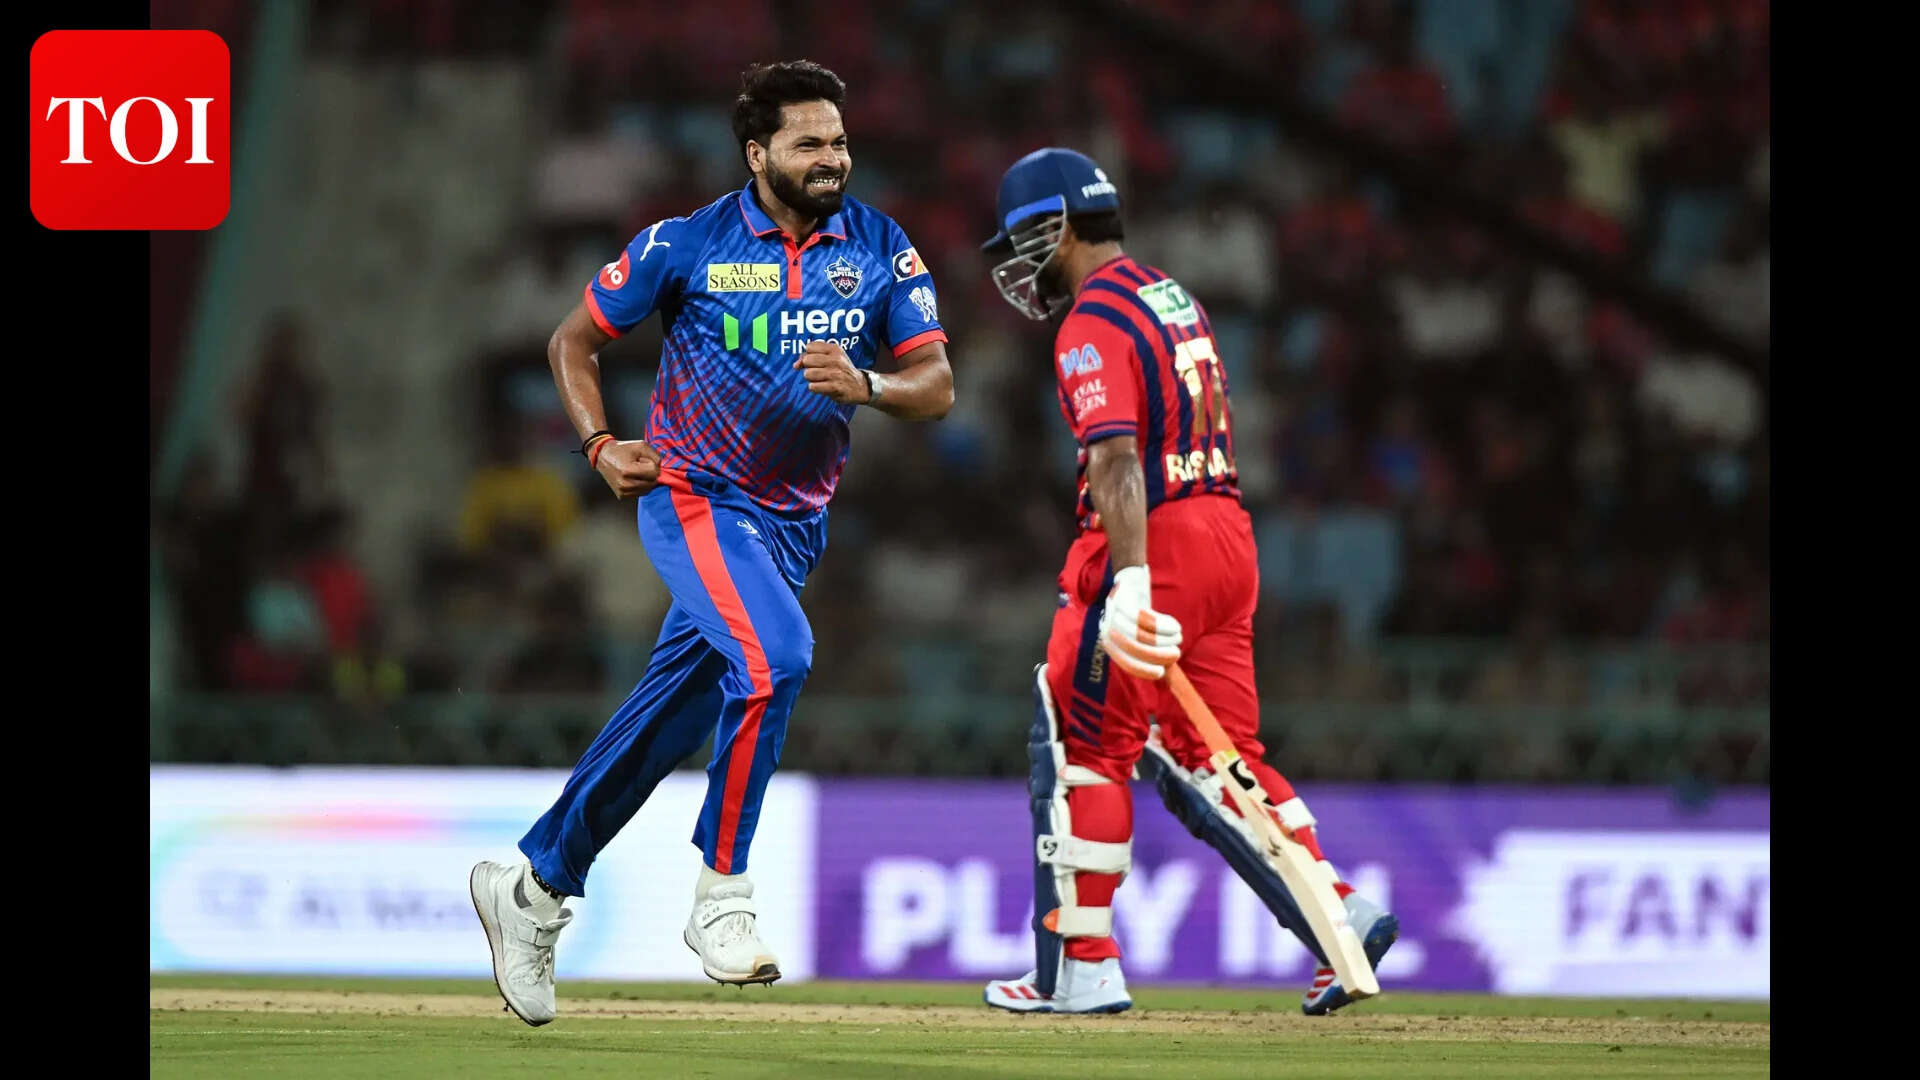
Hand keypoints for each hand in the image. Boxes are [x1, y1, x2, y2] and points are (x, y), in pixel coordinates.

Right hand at [595, 439, 661, 498]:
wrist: (603, 456)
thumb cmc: (622, 450)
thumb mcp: (641, 445)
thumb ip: (655, 456)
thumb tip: (660, 468)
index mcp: (627, 471)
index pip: (654, 472)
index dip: (652, 464)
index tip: (642, 460)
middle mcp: (624, 484)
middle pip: (653, 482)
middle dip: (650, 473)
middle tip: (639, 465)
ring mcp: (623, 492)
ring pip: (648, 489)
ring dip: (647, 480)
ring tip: (636, 471)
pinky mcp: (622, 496)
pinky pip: (641, 492)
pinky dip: (641, 485)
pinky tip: (633, 478)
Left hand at [793, 340, 870, 404]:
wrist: (860, 386)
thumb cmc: (841, 370)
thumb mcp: (831, 358)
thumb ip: (811, 356)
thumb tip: (795, 365)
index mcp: (835, 349)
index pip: (809, 347)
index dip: (808, 355)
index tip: (813, 361)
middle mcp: (836, 360)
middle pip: (807, 360)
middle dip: (808, 367)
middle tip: (818, 371)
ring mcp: (836, 374)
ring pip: (808, 374)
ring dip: (811, 379)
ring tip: (821, 380)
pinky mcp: (835, 387)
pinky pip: (813, 387)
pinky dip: (815, 388)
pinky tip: (823, 387)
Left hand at [1099, 565, 1182, 680]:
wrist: (1131, 581)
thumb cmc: (1138, 614)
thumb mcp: (1138, 634)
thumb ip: (1145, 653)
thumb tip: (1163, 675)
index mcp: (1111, 644)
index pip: (1127, 664)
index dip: (1143, 670)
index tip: (1160, 672)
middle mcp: (1108, 632)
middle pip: (1136, 650)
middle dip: (1159, 655)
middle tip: (1175, 653)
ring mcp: (1114, 616)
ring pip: (1143, 636)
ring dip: (1166, 639)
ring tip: (1177, 636)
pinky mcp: (1123, 603)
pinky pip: (1146, 619)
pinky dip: (1164, 625)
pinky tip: (1175, 626)